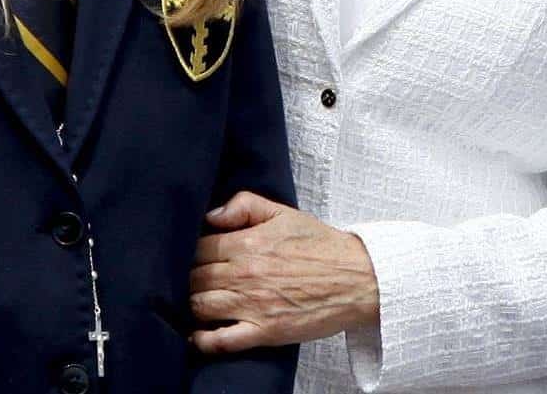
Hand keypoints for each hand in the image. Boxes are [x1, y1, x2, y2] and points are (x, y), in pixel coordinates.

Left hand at [189, 191, 379, 351]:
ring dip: (193, 305)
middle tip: (195, 280)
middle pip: (194, 278)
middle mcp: (244, 275)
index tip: (196, 257)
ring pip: (200, 307)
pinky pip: (220, 341)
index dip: (191, 253)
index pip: (198, 249)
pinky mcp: (264, 331)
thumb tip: (211, 216)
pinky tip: (199, 334)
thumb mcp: (283, 213)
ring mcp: (252, 305)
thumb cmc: (321, 245)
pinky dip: (203, 339)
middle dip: (190, 279)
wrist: (357, 277)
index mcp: (247, 244)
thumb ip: (245, 205)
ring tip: (198, 303)